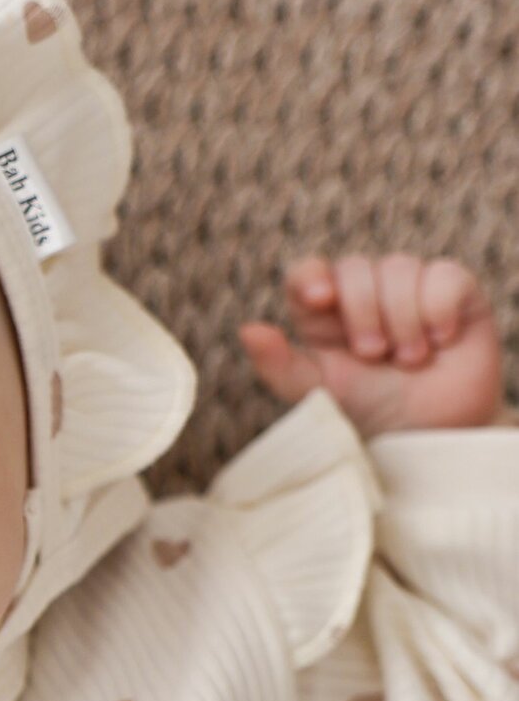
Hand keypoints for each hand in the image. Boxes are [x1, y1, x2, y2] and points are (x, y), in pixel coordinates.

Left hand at [238, 253, 504, 435]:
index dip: (312, 276)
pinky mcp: (453, 288)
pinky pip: (443, 275)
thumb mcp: (320, 395)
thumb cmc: (370, 413)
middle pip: (354, 268)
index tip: (320, 299)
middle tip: (374, 355)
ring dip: (403, 320)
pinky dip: (439, 310)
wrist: (432, 433)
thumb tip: (247, 330)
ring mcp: (408, 286)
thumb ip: (280, 366)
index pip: (308, 271)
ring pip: (398, 267)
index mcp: (323, 312)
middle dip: (362, 313)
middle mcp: (364, 291)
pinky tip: (442, 340)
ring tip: (410, 360)